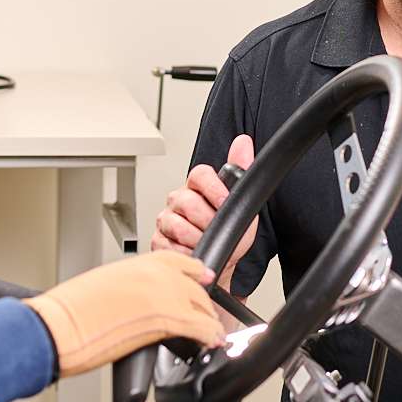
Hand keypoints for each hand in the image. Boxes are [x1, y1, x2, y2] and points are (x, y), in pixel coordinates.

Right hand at [22, 251, 224, 377]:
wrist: (62, 325)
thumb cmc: (70, 309)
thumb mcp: (104, 284)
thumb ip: (131, 287)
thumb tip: (138, 302)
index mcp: (140, 263)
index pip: (181, 262)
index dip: (195, 272)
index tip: (203, 277)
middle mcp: (158, 274)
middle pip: (194, 288)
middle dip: (201, 303)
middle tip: (204, 315)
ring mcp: (167, 295)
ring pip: (202, 307)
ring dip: (207, 320)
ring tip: (209, 333)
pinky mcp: (170, 320)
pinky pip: (203, 327)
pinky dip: (210, 335)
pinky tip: (210, 341)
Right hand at [152, 135, 257, 284]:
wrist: (223, 260)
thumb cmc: (228, 230)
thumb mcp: (240, 201)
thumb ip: (241, 170)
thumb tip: (243, 142)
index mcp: (197, 186)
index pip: (199, 174)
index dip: (213, 188)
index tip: (225, 201)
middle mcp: (178, 199)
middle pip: (187, 202)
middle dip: (208, 221)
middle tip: (218, 229)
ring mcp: (166, 220)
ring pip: (178, 226)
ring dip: (199, 239)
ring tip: (207, 241)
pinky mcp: (158, 241)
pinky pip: (170, 246)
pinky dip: (188, 252)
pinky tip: (195, 251)